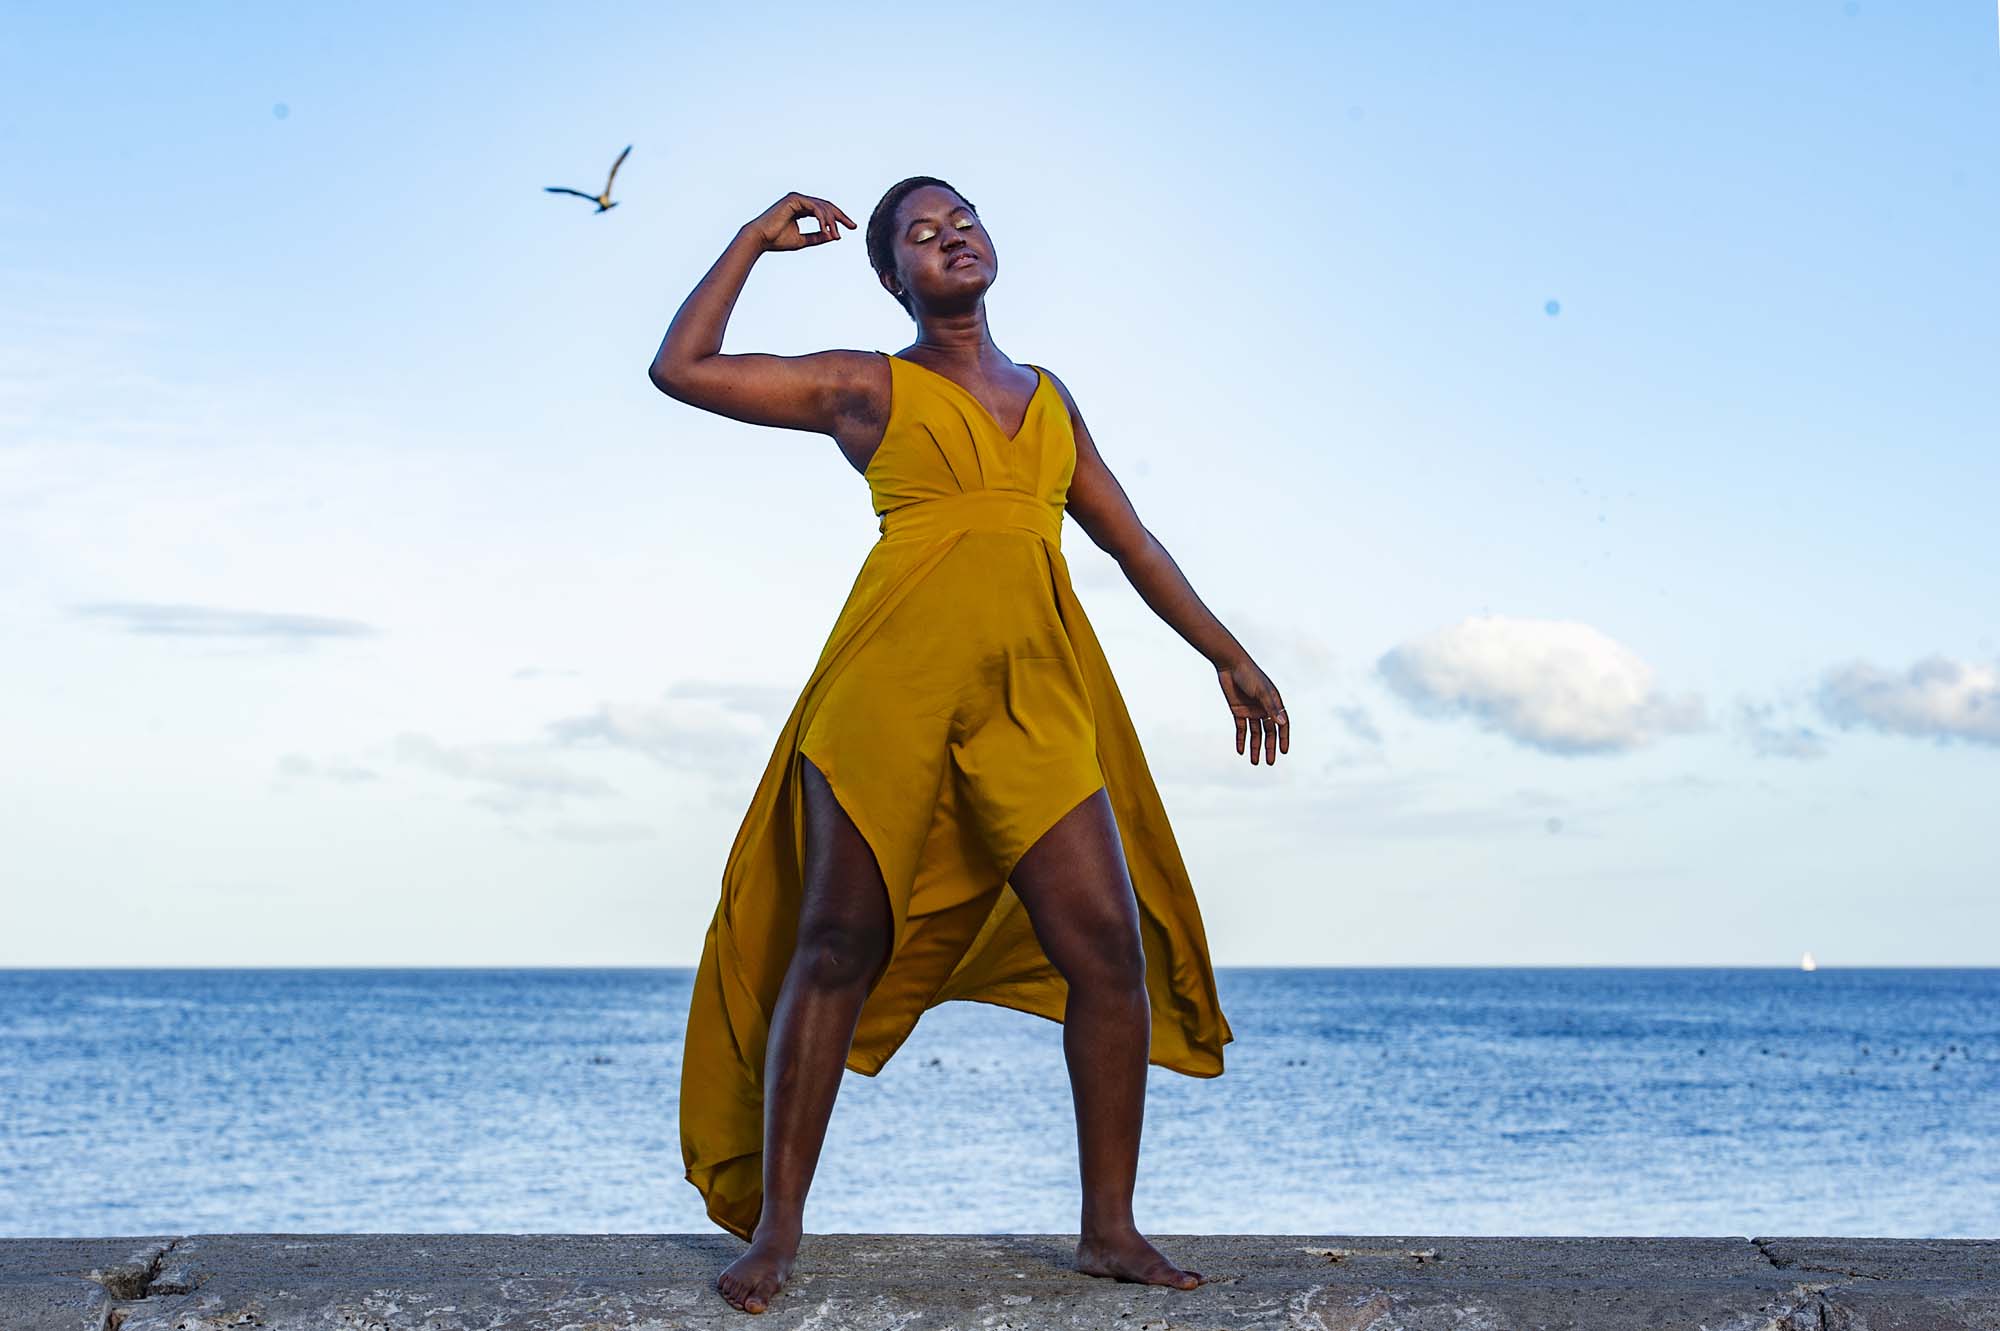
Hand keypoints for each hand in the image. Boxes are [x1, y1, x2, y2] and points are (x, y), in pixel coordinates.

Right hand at [744, 191, 858, 252]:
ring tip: (835, 235)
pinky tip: (826, 229)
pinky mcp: (794, 199)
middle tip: (852, 226)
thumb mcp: (802, 240)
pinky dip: (822, 218)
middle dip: (840, 216)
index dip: (838, 219)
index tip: (851, 227)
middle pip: (826, 206)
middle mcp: (800, 201)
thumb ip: (817, 237)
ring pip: (822, 207)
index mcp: (801, 208)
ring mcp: (797, 198)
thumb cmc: (777, 241)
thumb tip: (834, 236)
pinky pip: (814, 207)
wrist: (760, 239)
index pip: (824, 211)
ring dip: (831, 221)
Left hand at [1217, 658, 1288, 765]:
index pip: (1282, 725)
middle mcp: (1264, 709)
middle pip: (1269, 732)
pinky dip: (1241, 740)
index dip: (1283, 738)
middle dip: (1269, 747)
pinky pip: (1241, 729)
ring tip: (1255, 762)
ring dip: (1255, 747)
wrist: (1230, 665)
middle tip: (1270, 762)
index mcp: (1274, 703)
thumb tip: (1282, 723)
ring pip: (1255, 733)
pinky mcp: (1238, 711)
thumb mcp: (1261, 692)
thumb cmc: (1249, 675)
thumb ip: (1271, 708)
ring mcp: (1251, 711)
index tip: (1283, 752)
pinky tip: (1241, 751)